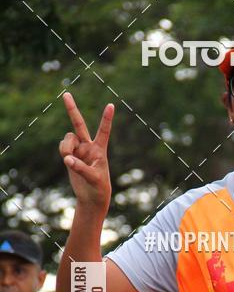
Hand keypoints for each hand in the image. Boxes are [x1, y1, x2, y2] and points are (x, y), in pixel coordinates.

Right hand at [60, 93, 113, 209]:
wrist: (91, 197)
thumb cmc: (98, 188)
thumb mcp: (94, 179)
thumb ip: (81, 168)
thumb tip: (67, 159)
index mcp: (100, 150)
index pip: (103, 131)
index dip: (106, 119)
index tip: (111, 105)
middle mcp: (89, 145)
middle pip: (79, 124)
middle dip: (71, 109)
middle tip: (66, 94)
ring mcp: (78, 149)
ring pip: (67, 139)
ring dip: (66, 147)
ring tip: (70, 159)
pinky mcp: (70, 155)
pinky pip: (62, 147)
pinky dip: (63, 152)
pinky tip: (68, 161)